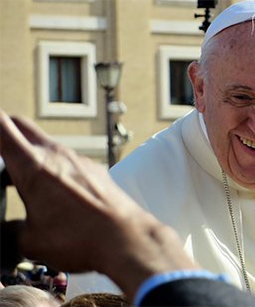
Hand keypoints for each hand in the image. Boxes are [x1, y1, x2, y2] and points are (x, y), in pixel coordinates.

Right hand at [0, 110, 199, 298]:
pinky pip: (67, 160)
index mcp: (33, 165)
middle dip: (4, 133)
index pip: (2, 126)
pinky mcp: (94, 169)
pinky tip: (54, 194)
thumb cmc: (79, 238)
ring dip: (30, 157)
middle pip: (23, 126)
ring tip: (21, 185)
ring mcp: (79, 159)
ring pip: (45, 146)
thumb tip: (8, 230)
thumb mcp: (31, 241)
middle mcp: (57, 154)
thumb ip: (11, 231)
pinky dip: (53, 168)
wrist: (126, 238)